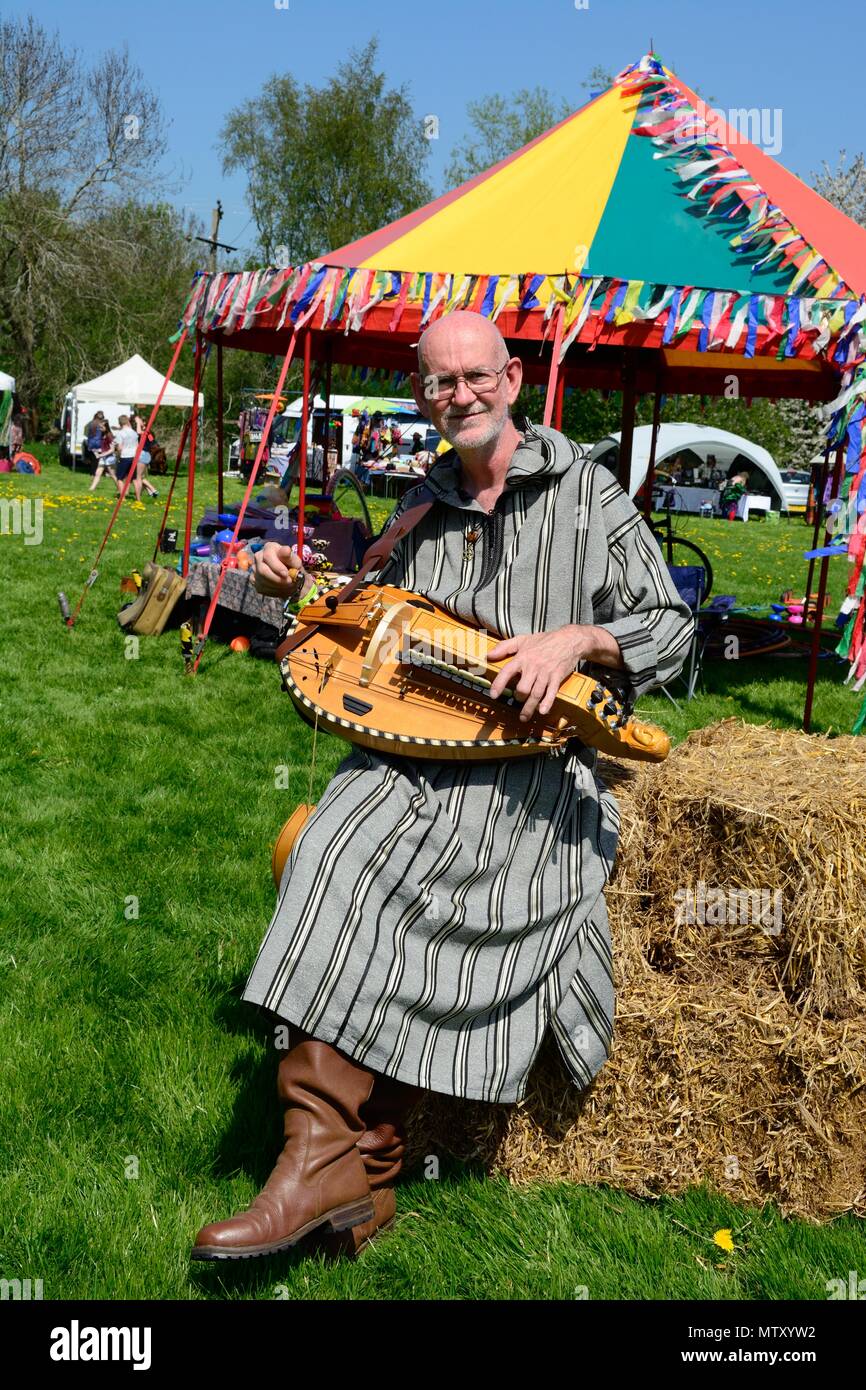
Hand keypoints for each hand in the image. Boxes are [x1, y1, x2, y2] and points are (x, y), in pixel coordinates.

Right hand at [253, 542, 304, 597]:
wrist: (290, 578)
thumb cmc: (292, 567)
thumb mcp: (296, 562)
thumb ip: (291, 558)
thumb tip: (286, 550)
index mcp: (269, 548)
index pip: (268, 556)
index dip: (277, 566)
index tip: (286, 574)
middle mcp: (259, 556)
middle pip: (262, 570)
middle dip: (277, 579)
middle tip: (289, 582)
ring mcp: (254, 568)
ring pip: (262, 580)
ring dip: (277, 586)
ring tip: (287, 585)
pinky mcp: (253, 579)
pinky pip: (261, 587)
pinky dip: (273, 590)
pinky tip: (280, 588)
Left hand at [487, 625, 619, 722]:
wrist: (569, 640)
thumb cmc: (545, 640)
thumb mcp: (522, 639)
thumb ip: (504, 647)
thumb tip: (489, 655)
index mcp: (523, 657)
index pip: (507, 672)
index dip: (499, 684)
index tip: (493, 695)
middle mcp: (533, 666)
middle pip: (522, 688)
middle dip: (518, 697)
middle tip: (516, 701)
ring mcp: (546, 673)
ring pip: (535, 694)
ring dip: (529, 707)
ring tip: (524, 716)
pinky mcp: (557, 677)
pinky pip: (551, 693)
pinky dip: (547, 703)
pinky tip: (542, 711)